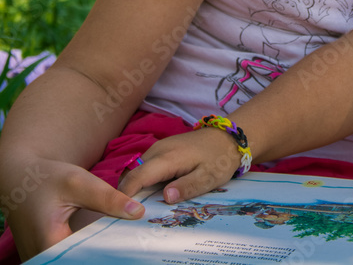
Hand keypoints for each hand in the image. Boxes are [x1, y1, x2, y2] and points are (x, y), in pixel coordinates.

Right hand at [0, 157, 144, 260]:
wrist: (18, 178)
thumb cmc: (47, 178)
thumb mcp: (79, 182)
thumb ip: (108, 199)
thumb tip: (138, 213)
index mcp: (48, 243)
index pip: (86, 258)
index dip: (109, 253)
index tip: (129, 245)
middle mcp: (41, 258)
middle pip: (81, 261)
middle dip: (104, 253)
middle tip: (127, 244)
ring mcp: (40, 260)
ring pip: (75, 260)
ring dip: (95, 253)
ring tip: (117, 242)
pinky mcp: (43, 258)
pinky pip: (67, 258)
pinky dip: (85, 252)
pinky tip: (103, 242)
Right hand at [117, 128, 244, 203]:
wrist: (227, 137)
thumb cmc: (219, 158)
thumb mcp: (209, 177)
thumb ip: (187, 187)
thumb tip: (166, 197)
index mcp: (167, 158)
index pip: (136, 177)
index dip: (126, 196)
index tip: (125, 214)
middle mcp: (157, 150)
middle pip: (131, 174)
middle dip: (127, 194)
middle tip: (132, 215)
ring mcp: (158, 148)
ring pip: (136, 170)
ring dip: (134, 188)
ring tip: (140, 208)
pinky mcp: (161, 149)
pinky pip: (144, 166)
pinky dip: (142, 181)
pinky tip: (152, 194)